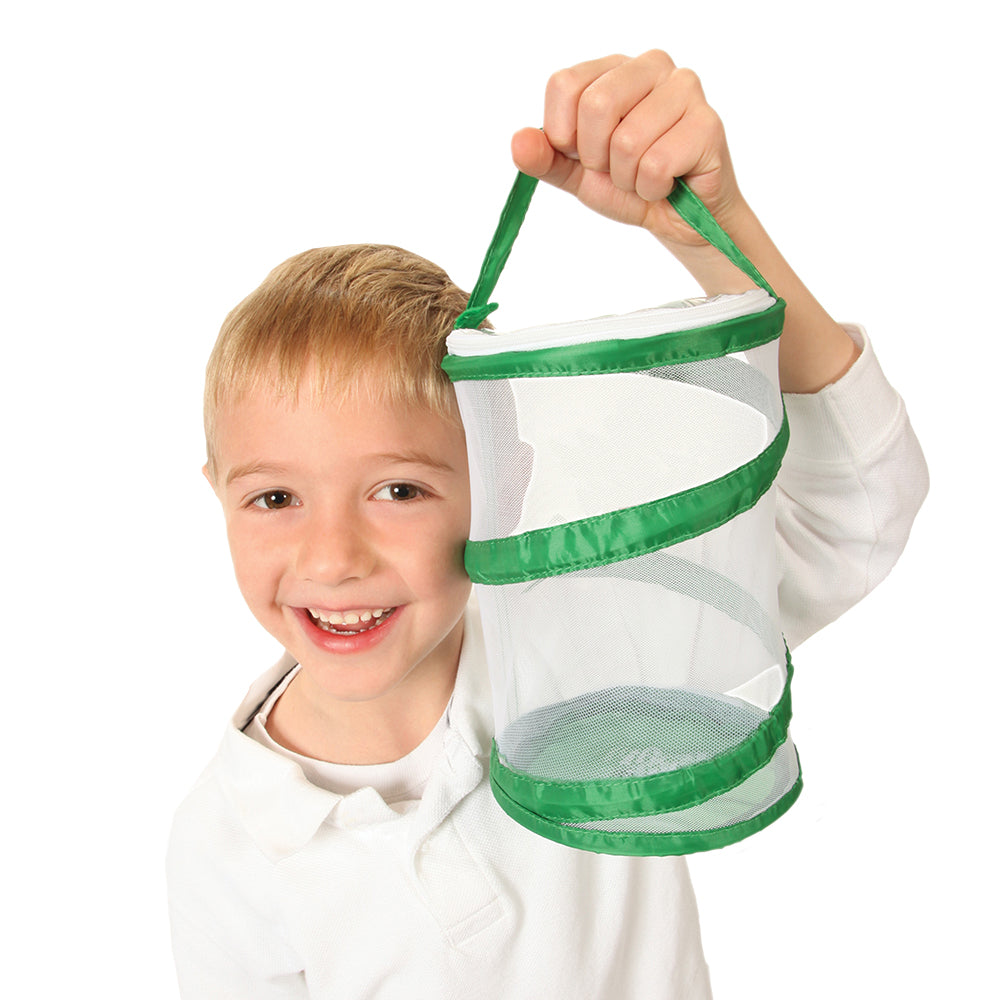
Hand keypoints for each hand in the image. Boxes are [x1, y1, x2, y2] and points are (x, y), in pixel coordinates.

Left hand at [511, 50, 746, 250]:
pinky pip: (656, 165)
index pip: (565, 85)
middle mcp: (650, 66)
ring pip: (627, 141)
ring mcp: (684, 89)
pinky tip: (667, 183)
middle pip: (596, 105)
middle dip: (597, 156)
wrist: (677, 218)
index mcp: (612, 68)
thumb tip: (518, 142)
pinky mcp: (707, 123)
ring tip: (644, 176)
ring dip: (628, 178)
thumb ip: (544, 158)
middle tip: (617, 167)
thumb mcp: (576, 173)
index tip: (585, 153)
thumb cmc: (630, 184)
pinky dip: (653, 189)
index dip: (564, 134)